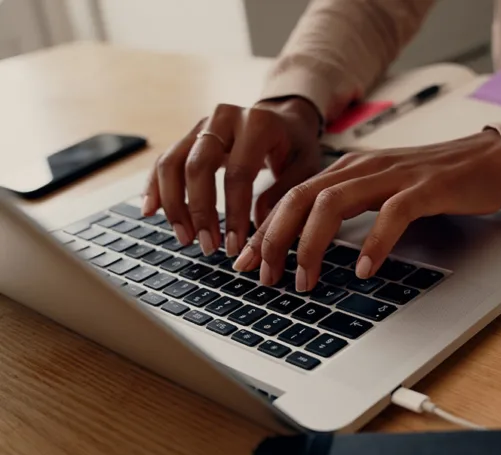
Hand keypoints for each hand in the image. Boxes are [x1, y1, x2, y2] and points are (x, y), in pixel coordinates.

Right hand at [142, 97, 322, 255]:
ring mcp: (203, 124)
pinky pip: (165, 161)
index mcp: (258, 124)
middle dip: (199, 211)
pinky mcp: (190, 135)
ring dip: (174, 204)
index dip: (233, 213)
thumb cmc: (297, 147)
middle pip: (197, 166)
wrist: (286, 119)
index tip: (233, 246)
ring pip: (172, 163)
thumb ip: (284, 195)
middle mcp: (225, 118)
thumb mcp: (306, 168)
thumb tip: (257, 230)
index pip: (238, 173)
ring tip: (185, 238)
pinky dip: (155, 187)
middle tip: (207, 246)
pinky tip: (151, 211)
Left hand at [233, 130, 500, 290]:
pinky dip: (373, 243)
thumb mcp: (380, 192)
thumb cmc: (433, 181)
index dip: (264, 230)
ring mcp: (393, 175)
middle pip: (300, 198)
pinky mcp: (425, 188)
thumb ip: (348, 208)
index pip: (292, 197)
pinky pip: (392, 214)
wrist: (488, 160)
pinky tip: (363, 269)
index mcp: (348, 169)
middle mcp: (363, 167)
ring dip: (312, 245)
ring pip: (333, 204)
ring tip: (305, 280)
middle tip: (264, 276)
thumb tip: (311, 243)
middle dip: (274, 239)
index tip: (247, 262)